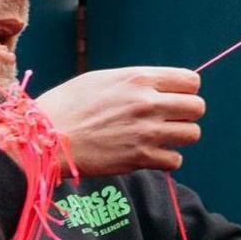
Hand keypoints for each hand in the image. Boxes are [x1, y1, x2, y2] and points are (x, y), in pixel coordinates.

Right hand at [34, 67, 203, 175]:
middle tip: (167, 120)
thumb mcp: (101, 79)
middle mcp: (147, 103)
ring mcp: (146, 131)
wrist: (42, 137)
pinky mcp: (141, 158)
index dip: (185, 90)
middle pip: (197, 107)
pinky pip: (176, 160)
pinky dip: (166, 159)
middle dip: (186, 114)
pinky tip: (148, 154)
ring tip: (157, 137)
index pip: (191, 81)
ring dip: (178, 137)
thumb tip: (163, 88)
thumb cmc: (68, 105)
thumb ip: (136, 82)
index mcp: (138, 79)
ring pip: (192, 134)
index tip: (173, 98)